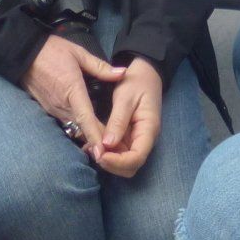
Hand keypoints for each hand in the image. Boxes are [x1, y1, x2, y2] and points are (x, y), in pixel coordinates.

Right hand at [21, 34, 125, 152]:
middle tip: (116, 148)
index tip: (102, 152)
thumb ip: (101, 67)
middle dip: (98, 139)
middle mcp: (62, 104)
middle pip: (82, 128)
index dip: (95, 136)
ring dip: (87, 133)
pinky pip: (65, 121)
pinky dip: (77, 126)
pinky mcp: (48, 109)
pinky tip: (88, 126)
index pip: (85, 118)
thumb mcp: (79, 53)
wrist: (24, 53)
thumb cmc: (52, 51)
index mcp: (72, 90)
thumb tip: (122, 73)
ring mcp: (53, 109)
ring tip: (106, 141)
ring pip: (74, 126)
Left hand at [94, 57, 162, 177]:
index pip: (137, 157)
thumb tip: (107, 145)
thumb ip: (118, 121)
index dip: (118, 162)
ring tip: (91, 148)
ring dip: (108, 160)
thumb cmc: (136, 81)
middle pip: (131, 166)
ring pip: (124, 163)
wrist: (144, 72)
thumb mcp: (125, 97)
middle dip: (112, 165)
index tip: (100, 155)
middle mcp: (144, 139)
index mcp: (149, 129)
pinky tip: (93, 144)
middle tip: (93, 152)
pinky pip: (118, 152)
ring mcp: (136, 139)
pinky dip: (106, 153)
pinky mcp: (128, 137)